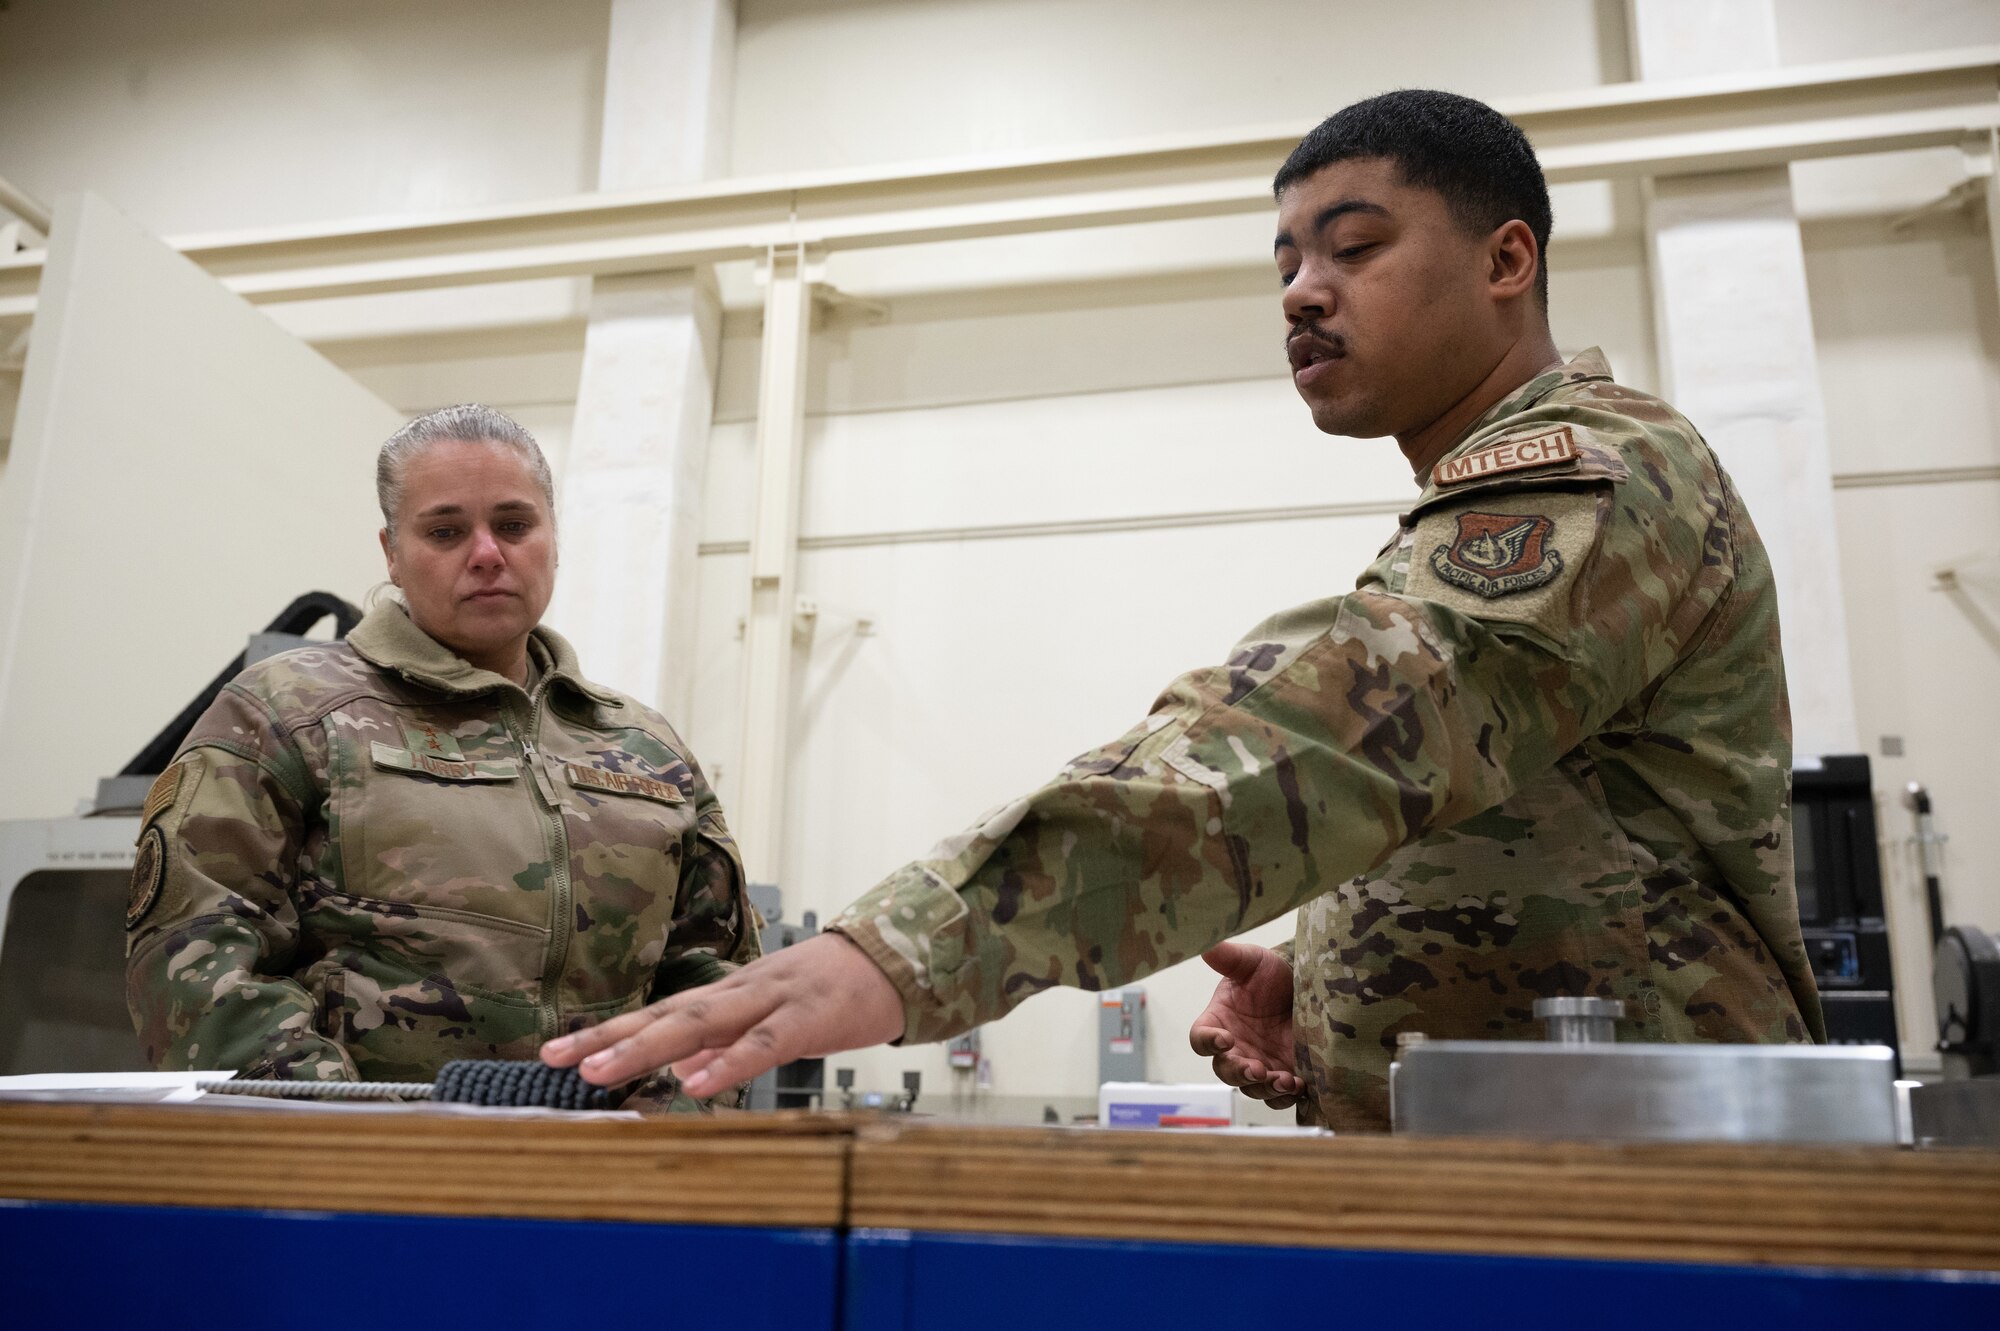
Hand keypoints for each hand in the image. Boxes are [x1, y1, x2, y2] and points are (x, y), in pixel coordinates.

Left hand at [539, 933, 904, 1096]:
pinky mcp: (808, 1018)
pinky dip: (729, 1064)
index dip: (607, 1031)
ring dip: (646, 1047)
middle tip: (554, 1059)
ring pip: (701, 1024)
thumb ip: (725, 1042)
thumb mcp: (771, 1015)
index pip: (659, 1013)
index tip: (555, 1050)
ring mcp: (773, 1000)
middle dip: (608, 1037)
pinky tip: (697, 1085)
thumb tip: (679, 1070)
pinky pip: (764, 1044)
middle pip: (666, 1015)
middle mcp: (741, 992)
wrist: (896, 960)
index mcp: (730, 995)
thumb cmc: (832, 992)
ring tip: (599, 1072)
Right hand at [1188, 941, 1302, 1108]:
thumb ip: (1227, 957)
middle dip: (1239, 1073)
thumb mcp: (1250, 962)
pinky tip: (1300, 1086)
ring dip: (1266, 1088)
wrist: (1304, 986)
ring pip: (1252, 1088)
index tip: (1224, 1039)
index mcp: (1218, 1023)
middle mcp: (1234, 1049)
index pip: (1200, 1039)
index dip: (1208, 1042)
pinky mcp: (1283, 1075)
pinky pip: (1278, 1096)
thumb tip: (1205, 945)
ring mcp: (1258, 1065)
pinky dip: (1286, 1096)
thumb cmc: (1269, 973)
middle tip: (1256, 1069)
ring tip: (1285, 1080)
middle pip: (1226, 1071)